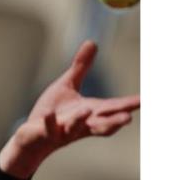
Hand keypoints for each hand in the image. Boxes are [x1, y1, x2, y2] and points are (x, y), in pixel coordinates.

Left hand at [0, 40, 139, 178]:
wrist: (34, 137)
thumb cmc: (55, 112)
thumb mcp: (68, 86)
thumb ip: (81, 67)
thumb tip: (92, 42)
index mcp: (90, 112)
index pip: (113, 108)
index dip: (128, 104)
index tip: (144, 99)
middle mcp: (81, 124)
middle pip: (101, 124)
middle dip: (114, 121)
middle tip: (128, 118)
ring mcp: (63, 131)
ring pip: (75, 128)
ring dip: (80, 120)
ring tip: (87, 110)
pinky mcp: (46, 133)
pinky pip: (48, 129)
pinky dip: (49, 123)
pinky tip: (49, 115)